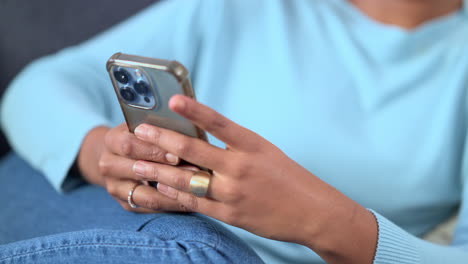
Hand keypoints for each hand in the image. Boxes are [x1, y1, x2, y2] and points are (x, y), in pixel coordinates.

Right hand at [77, 123, 192, 212]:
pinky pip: (151, 208)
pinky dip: (172, 205)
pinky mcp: (126, 204)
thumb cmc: (141, 136)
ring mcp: (115, 187)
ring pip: (145, 196)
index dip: (155, 150)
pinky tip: (192, 201)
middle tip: (194, 171)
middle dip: (167, 171)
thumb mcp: (145, 126)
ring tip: (197, 188)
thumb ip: (161, 126)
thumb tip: (190, 128)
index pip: (130, 145)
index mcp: (111, 139)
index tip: (178, 153)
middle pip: (136, 169)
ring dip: (173, 193)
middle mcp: (108, 165)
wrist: (117, 155)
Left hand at [131, 95, 376, 263]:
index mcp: (252, 145)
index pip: (218, 122)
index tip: (172, 100)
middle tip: (139, 131)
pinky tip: (160, 186)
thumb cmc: (288, 177)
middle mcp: (240, 166)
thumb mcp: (265, 152)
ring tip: (137, 162)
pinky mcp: (231, 215)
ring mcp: (234, 192)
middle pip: (193, 151)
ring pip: (187, 180)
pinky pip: (196, 203)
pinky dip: (176, 194)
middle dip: (162, 140)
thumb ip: (235, 146)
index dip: (194, 110)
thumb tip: (203, 138)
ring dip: (159, 170)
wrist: (312, 211)